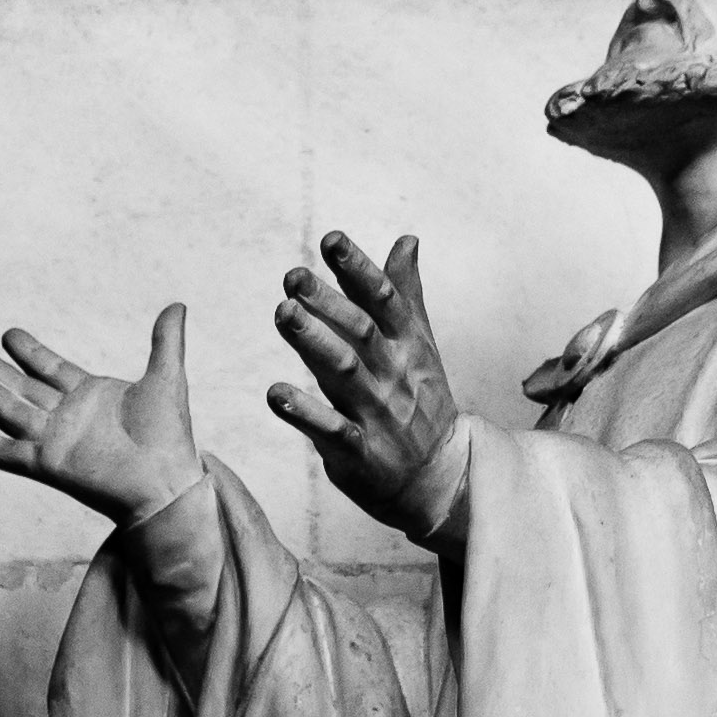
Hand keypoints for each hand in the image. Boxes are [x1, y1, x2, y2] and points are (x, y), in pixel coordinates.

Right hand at [0, 307, 201, 527]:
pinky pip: (4, 451)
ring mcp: (54, 440)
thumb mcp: (167, 379)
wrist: (168, 482)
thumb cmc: (171, 438)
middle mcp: (67, 417)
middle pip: (18, 386)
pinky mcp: (47, 464)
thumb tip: (178, 305)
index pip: (50, 369)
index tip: (7, 334)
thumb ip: (166, 342)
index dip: (28, 352)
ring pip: (6, 409)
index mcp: (90, 396)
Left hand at [267, 231, 466, 543]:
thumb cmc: (422, 402)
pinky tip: (275, 394)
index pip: (385, 301)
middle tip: (293, 276)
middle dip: (327, 303)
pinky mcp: (360, 454)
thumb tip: (407, 240)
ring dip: (313, 343)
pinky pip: (332, 432)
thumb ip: (406, 293)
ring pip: (344, 374)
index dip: (358, 269)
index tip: (332, 239)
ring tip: (282, 313)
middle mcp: (394, 376)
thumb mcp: (420, 344)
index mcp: (407, 346)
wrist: (440, 476)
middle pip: (360, 333)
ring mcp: (378, 414)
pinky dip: (305, 414)